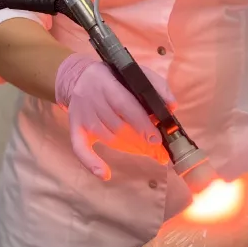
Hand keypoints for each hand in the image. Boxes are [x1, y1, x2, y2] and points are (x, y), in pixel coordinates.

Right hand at [55, 53, 166, 179]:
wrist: (78, 77)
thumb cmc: (113, 77)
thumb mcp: (133, 72)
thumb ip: (155, 85)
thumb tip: (172, 105)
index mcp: (107, 83)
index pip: (125, 105)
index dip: (141, 123)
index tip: (157, 139)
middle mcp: (91, 99)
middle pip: (117, 125)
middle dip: (140, 140)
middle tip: (158, 152)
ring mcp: (82, 115)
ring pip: (106, 137)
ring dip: (127, 148)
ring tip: (146, 153)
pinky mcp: (75, 127)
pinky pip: (79, 148)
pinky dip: (90, 162)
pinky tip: (104, 174)